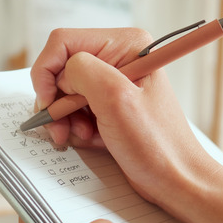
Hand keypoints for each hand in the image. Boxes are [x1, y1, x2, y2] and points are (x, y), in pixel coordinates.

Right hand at [30, 28, 203, 205]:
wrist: (175, 180)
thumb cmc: (156, 144)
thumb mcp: (116, 100)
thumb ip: (82, 72)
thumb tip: (60, 73)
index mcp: (126, 45)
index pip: (64, 43)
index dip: (47, 72)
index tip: (47, 104)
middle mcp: (119, 58)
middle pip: (62, 68)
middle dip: (56, 100)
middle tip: (60, 128)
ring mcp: (113, 83)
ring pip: (65, 91)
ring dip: (64, 116)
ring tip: (80, 136)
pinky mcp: (109, 105)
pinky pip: (75, 108)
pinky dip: (74, 126)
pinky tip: (90, 139)